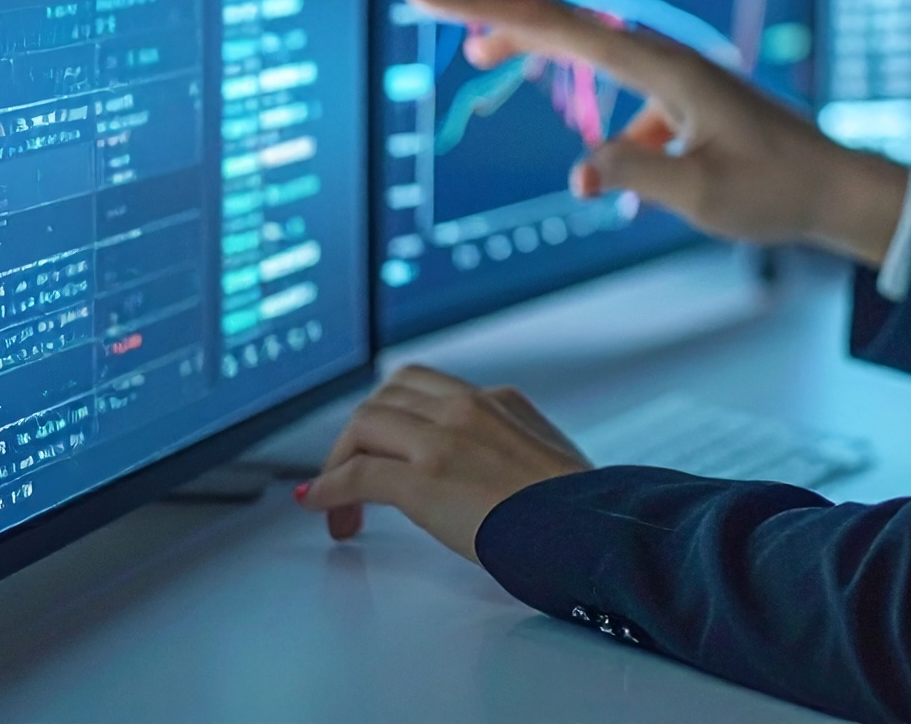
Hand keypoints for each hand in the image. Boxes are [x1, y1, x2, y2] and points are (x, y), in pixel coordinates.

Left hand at [296, 365, 589, 558]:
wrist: (590, 525)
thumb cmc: (579, 507)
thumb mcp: (547, 455)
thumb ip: (512, 446)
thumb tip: (490, 471)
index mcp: (498, 399)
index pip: (424, 386)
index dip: (391, 415)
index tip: (379, 443)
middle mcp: (467, 406)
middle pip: (386, 396)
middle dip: (360, 434)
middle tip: (351, 473)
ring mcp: (443, 438)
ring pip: (364, 424)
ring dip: (339, 461)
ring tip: (336, 501)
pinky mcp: (424, 477)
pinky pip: (357, 474)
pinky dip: (329, 488)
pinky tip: (321, 505)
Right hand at [402, 0, 909, 265]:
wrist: (836, 188)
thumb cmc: (775, 190)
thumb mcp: (699, 194)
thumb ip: (636, 175)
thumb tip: (582, 169)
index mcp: (662, 66)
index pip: (557, 26)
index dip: (485, 9)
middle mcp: (665, 56)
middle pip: (564, 21)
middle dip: (493, 12)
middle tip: (426, 6)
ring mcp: (676, 74)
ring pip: (587, 53)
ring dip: (533, 52)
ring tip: (479, 62)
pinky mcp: (684, 98)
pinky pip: (622, 98)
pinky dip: (597, 123)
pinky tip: (603, 174)